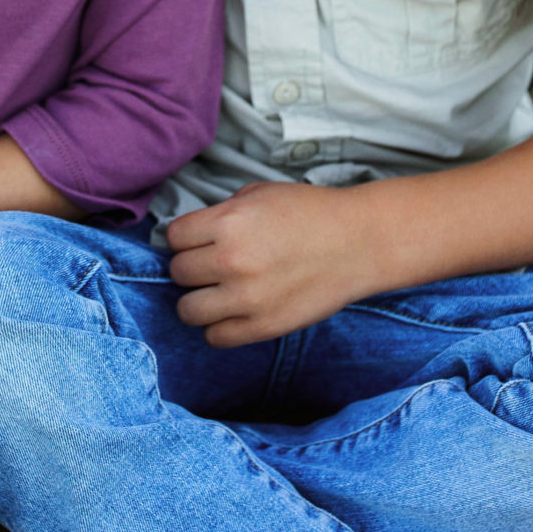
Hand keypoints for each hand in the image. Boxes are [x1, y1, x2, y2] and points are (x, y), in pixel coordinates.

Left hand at [166, 182, 380, 346]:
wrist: (359, 243)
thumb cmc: (311, 213)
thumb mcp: (259, 194)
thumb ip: (220, 214)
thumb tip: (191, 235)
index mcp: (229, 222)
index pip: (173, 238)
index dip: (186, 238)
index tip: (200, 241)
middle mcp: (232, 261)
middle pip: (178, 273)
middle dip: (193, 267)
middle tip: (214, 265)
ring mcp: (246, 298)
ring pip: (187, 310)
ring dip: (199, 300)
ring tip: (218, 291)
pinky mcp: (262, 327)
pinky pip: (214, 337)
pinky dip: (219, 326)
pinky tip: (235, 311)